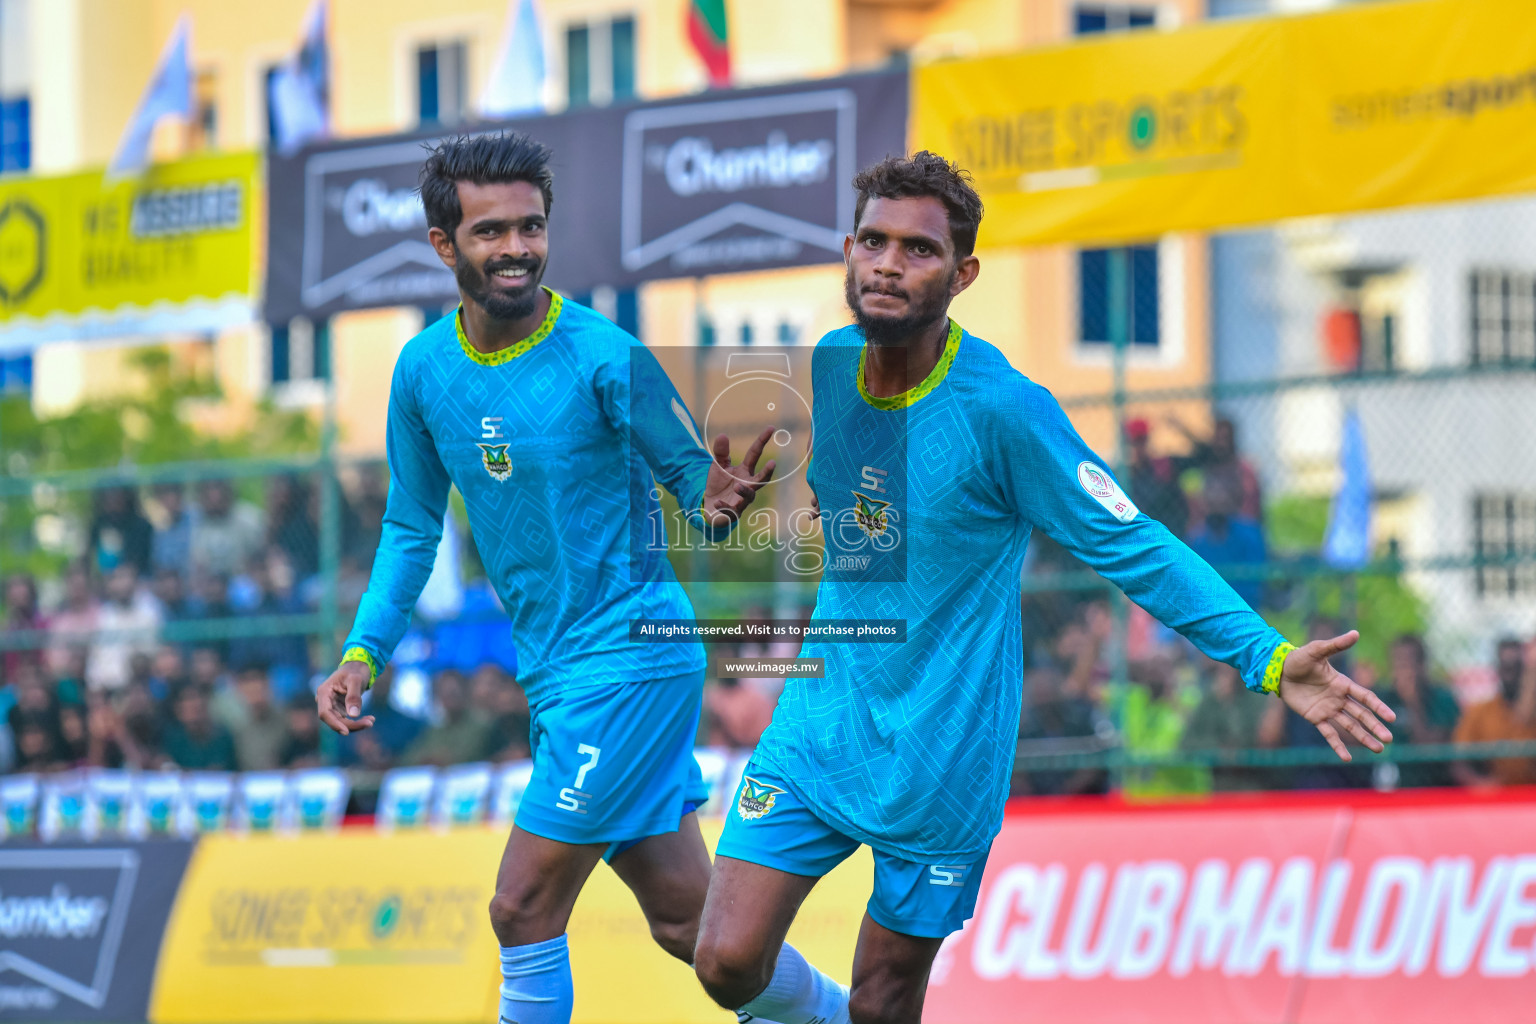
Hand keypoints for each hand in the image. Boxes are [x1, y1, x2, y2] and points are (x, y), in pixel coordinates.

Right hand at [316, 662, 375, 735]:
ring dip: (355, 724)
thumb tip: (353, 715)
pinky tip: (370, 719)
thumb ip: (354, 697)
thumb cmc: (356, 670)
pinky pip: (346, 720)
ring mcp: (332, 706)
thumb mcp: (356, 680)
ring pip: (341, 722)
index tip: (346, 732)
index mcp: (324, 692)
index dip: (334, 724)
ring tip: (371, 720)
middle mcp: (325, 701)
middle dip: (351, 725)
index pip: (325, 713)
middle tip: (369, 723)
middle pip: (334, 720)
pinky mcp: (339, 709)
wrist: (358, 666)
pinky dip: (357, 721)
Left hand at [702, 427, 776, 525]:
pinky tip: (718, 502)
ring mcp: (742, 500)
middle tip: (772, 463)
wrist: (710, 506)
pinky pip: (731, 510)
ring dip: (744, 491)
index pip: (755, 453)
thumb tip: (723, 435)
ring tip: (736, 486)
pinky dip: (724, 506)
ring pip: (749, 496)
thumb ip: (721, 452)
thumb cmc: (718, 484)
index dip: (762, 440)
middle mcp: (747, 485)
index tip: (771, 428)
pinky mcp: (732, 513)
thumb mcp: (718, 466)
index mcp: (745, 471)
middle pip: (761, 479)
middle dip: (767, 472)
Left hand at [1277, 630, 1395, 760]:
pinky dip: (1337, 745)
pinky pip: (1328, 733)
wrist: (1278, 670)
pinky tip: (1347, 758)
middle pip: (1361, 715)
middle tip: (1389, 739)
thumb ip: (1336, 645)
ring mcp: (1327, 709)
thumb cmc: (1299, 658)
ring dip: (1363, 737)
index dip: (1378, 707)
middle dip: (1375, 726)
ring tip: (1378, 749)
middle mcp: (1338, 698)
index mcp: (1342, 683)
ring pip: (1349, 726)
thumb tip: (1356, 633)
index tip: (1392, 718)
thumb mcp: (1317, 650)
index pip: (1365, 697)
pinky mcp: (1314, 717)